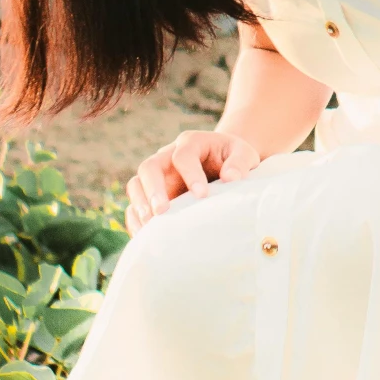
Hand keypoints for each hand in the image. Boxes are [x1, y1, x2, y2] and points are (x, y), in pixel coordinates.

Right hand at [125, 129, 261, 233]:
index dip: (190, 174)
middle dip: (153, 190)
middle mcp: (168, 157)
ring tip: (149, 226)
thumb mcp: (244, 154)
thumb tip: (230, 178)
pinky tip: (145, 236)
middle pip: (149, 167)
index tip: (202, 195)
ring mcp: (157, 177)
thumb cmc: (234, 159)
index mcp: (191, 143)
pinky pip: (135, 205)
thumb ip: (240, 162)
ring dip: (140, 204)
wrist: (224, 164)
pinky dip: (136, 220)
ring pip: (136, 185)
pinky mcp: (152, 195)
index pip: (183, 156)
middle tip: (162, 211)